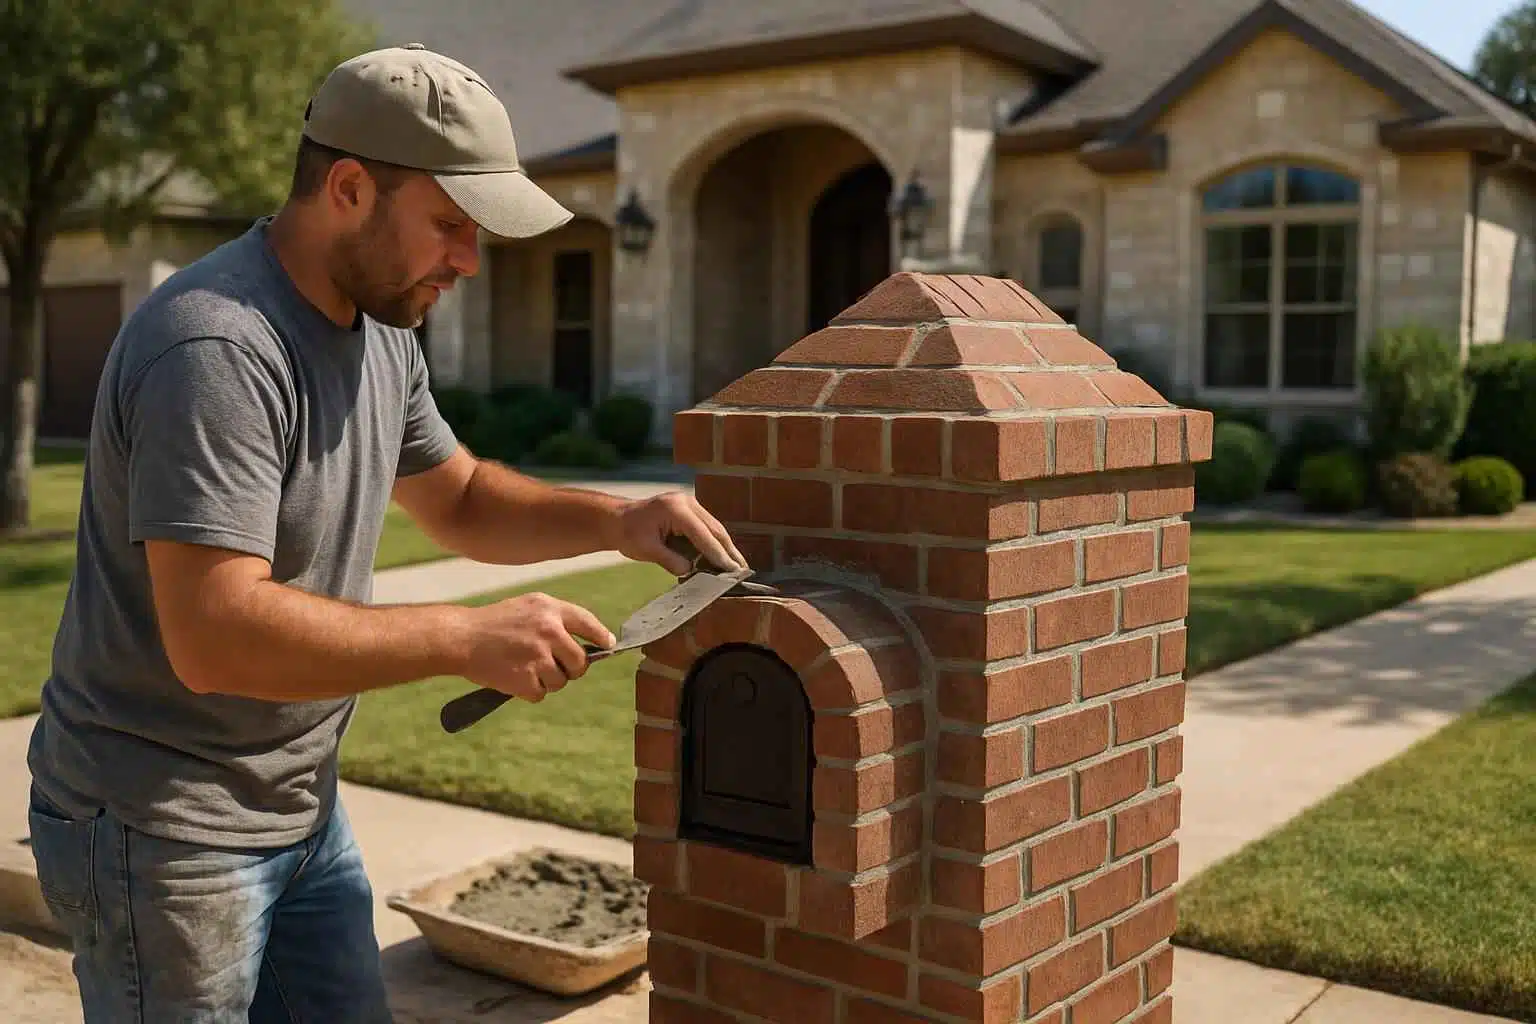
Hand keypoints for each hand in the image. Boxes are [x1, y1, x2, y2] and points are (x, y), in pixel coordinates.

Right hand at [460, 593, 615, 702]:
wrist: (461, 638)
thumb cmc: (494, 623)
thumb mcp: (528, 606)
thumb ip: (555, 620)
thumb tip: (587, 642)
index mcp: (550, 609)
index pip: (588, 623)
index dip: (601, 637)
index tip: (609, 645)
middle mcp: (549, 631)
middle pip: (580, 662)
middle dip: (570, 669)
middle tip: (553, 666)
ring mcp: (538, 656)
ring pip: (561, 681)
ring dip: (547, 681)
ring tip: (525, 668)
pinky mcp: (525, 679)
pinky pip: (540, 694)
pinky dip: (529, 691)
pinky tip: (514, 677)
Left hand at [613, 490, 747, 575]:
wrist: (617, 519)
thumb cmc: (628, 533)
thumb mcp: (646, 550)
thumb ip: (670, 560)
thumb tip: (692, 571)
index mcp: (675, 509)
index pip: (703, 535)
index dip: (718, 554)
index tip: (731, 571)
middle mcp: (686, 502)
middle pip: (714, 529)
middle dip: (729, 551)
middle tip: (743, 570)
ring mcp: (689, 504)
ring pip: (714, 528)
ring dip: (725, 548)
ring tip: (737, 566)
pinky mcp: (689, 510)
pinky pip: (706, 528)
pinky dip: (714, 543)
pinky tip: (722, 558)